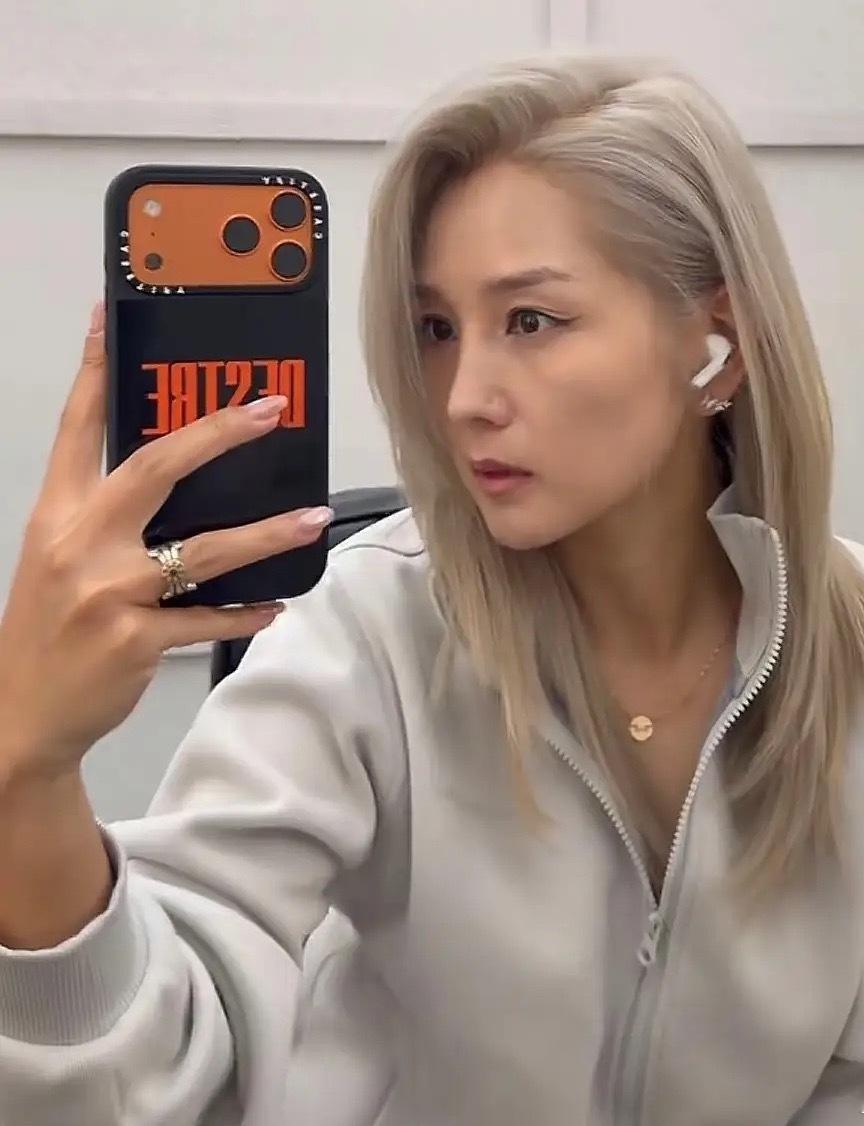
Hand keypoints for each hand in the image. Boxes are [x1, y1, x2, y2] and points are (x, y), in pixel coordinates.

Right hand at [0, 299, 333, 785]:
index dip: (92, 370)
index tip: (109, 316)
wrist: (21, 711)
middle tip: (268, 410)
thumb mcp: (58, 559)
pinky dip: (246, 612)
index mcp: (56, 514)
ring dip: (266, 533)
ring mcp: (109, 593)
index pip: (77, 428)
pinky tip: (274, 604)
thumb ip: (106, 519)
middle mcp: (80, 543)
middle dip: (216, 433)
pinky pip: (208, 620)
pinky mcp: (135, 639)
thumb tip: (178, 481)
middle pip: (155, 468)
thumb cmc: (47, 628)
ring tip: (313, 517)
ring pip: (203, 550)